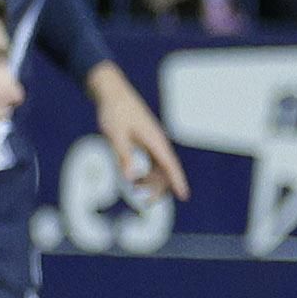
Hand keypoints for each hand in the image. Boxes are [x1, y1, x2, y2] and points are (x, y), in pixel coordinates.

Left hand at [88, 65, 187, 204]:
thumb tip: (131, 178)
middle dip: (158, 188)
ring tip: (136, 193)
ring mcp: (151, 143)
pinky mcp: (144, 142)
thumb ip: (123, 156)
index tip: (184, 196)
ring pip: (157, 168)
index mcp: (154, 141)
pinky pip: (149, 163)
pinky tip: (132, 181)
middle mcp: (157, 143)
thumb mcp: (115, 135)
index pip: (170, 165)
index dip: (177, 181)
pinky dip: (144, 174)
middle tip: (145, 203)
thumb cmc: (115, 112)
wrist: (112, 94)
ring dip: (150, 182)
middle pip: (164, 171)